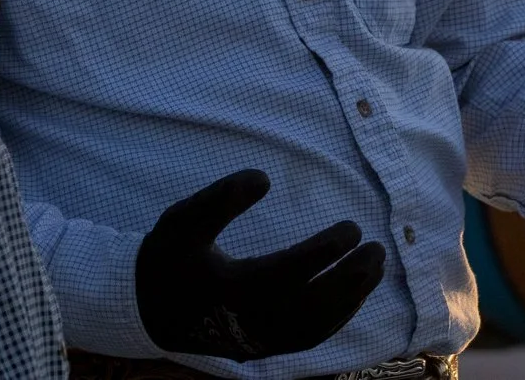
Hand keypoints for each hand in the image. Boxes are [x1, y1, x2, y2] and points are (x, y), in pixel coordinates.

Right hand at [135, 169, 386, 359]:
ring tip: (374, 268)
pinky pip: (306, 339)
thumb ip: (220, 198)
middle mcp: (246, 321)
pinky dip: (334, 319)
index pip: (287, 273)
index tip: (352, 229)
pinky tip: (352, 295)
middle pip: (310, 308)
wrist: (147, 308)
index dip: (323, 253)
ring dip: (350, 300)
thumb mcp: (183, 220)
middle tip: (377, 250)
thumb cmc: (169, 257)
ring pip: (314, 328)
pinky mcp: (260, 347)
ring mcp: (256, 340)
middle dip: (349, 281)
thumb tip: (264, 177)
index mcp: (229, 289)